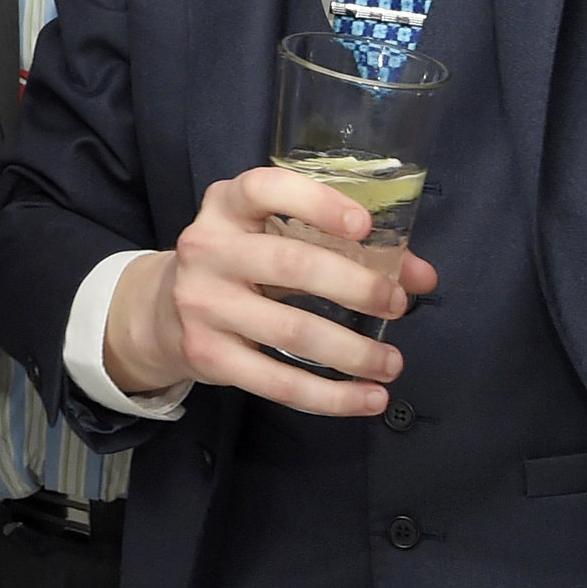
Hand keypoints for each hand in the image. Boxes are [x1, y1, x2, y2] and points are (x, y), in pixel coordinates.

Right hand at [102, 166, 438, 417]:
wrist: (164, 311)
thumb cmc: (242, 264)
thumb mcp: (277, 237)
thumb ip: (347, 247)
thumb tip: (423, 276)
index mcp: (226, 205)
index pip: (265, 189)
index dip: (318, 203)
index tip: (365, 227)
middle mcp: (207, 248)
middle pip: (288, 265)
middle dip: (355, 286)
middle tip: (397, 305)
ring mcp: (203, 304)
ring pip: (290, 330)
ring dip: (352, 351)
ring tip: (392, 362)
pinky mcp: (207, 354)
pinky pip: (276, 381)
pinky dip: (330, 397)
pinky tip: (367, 398)